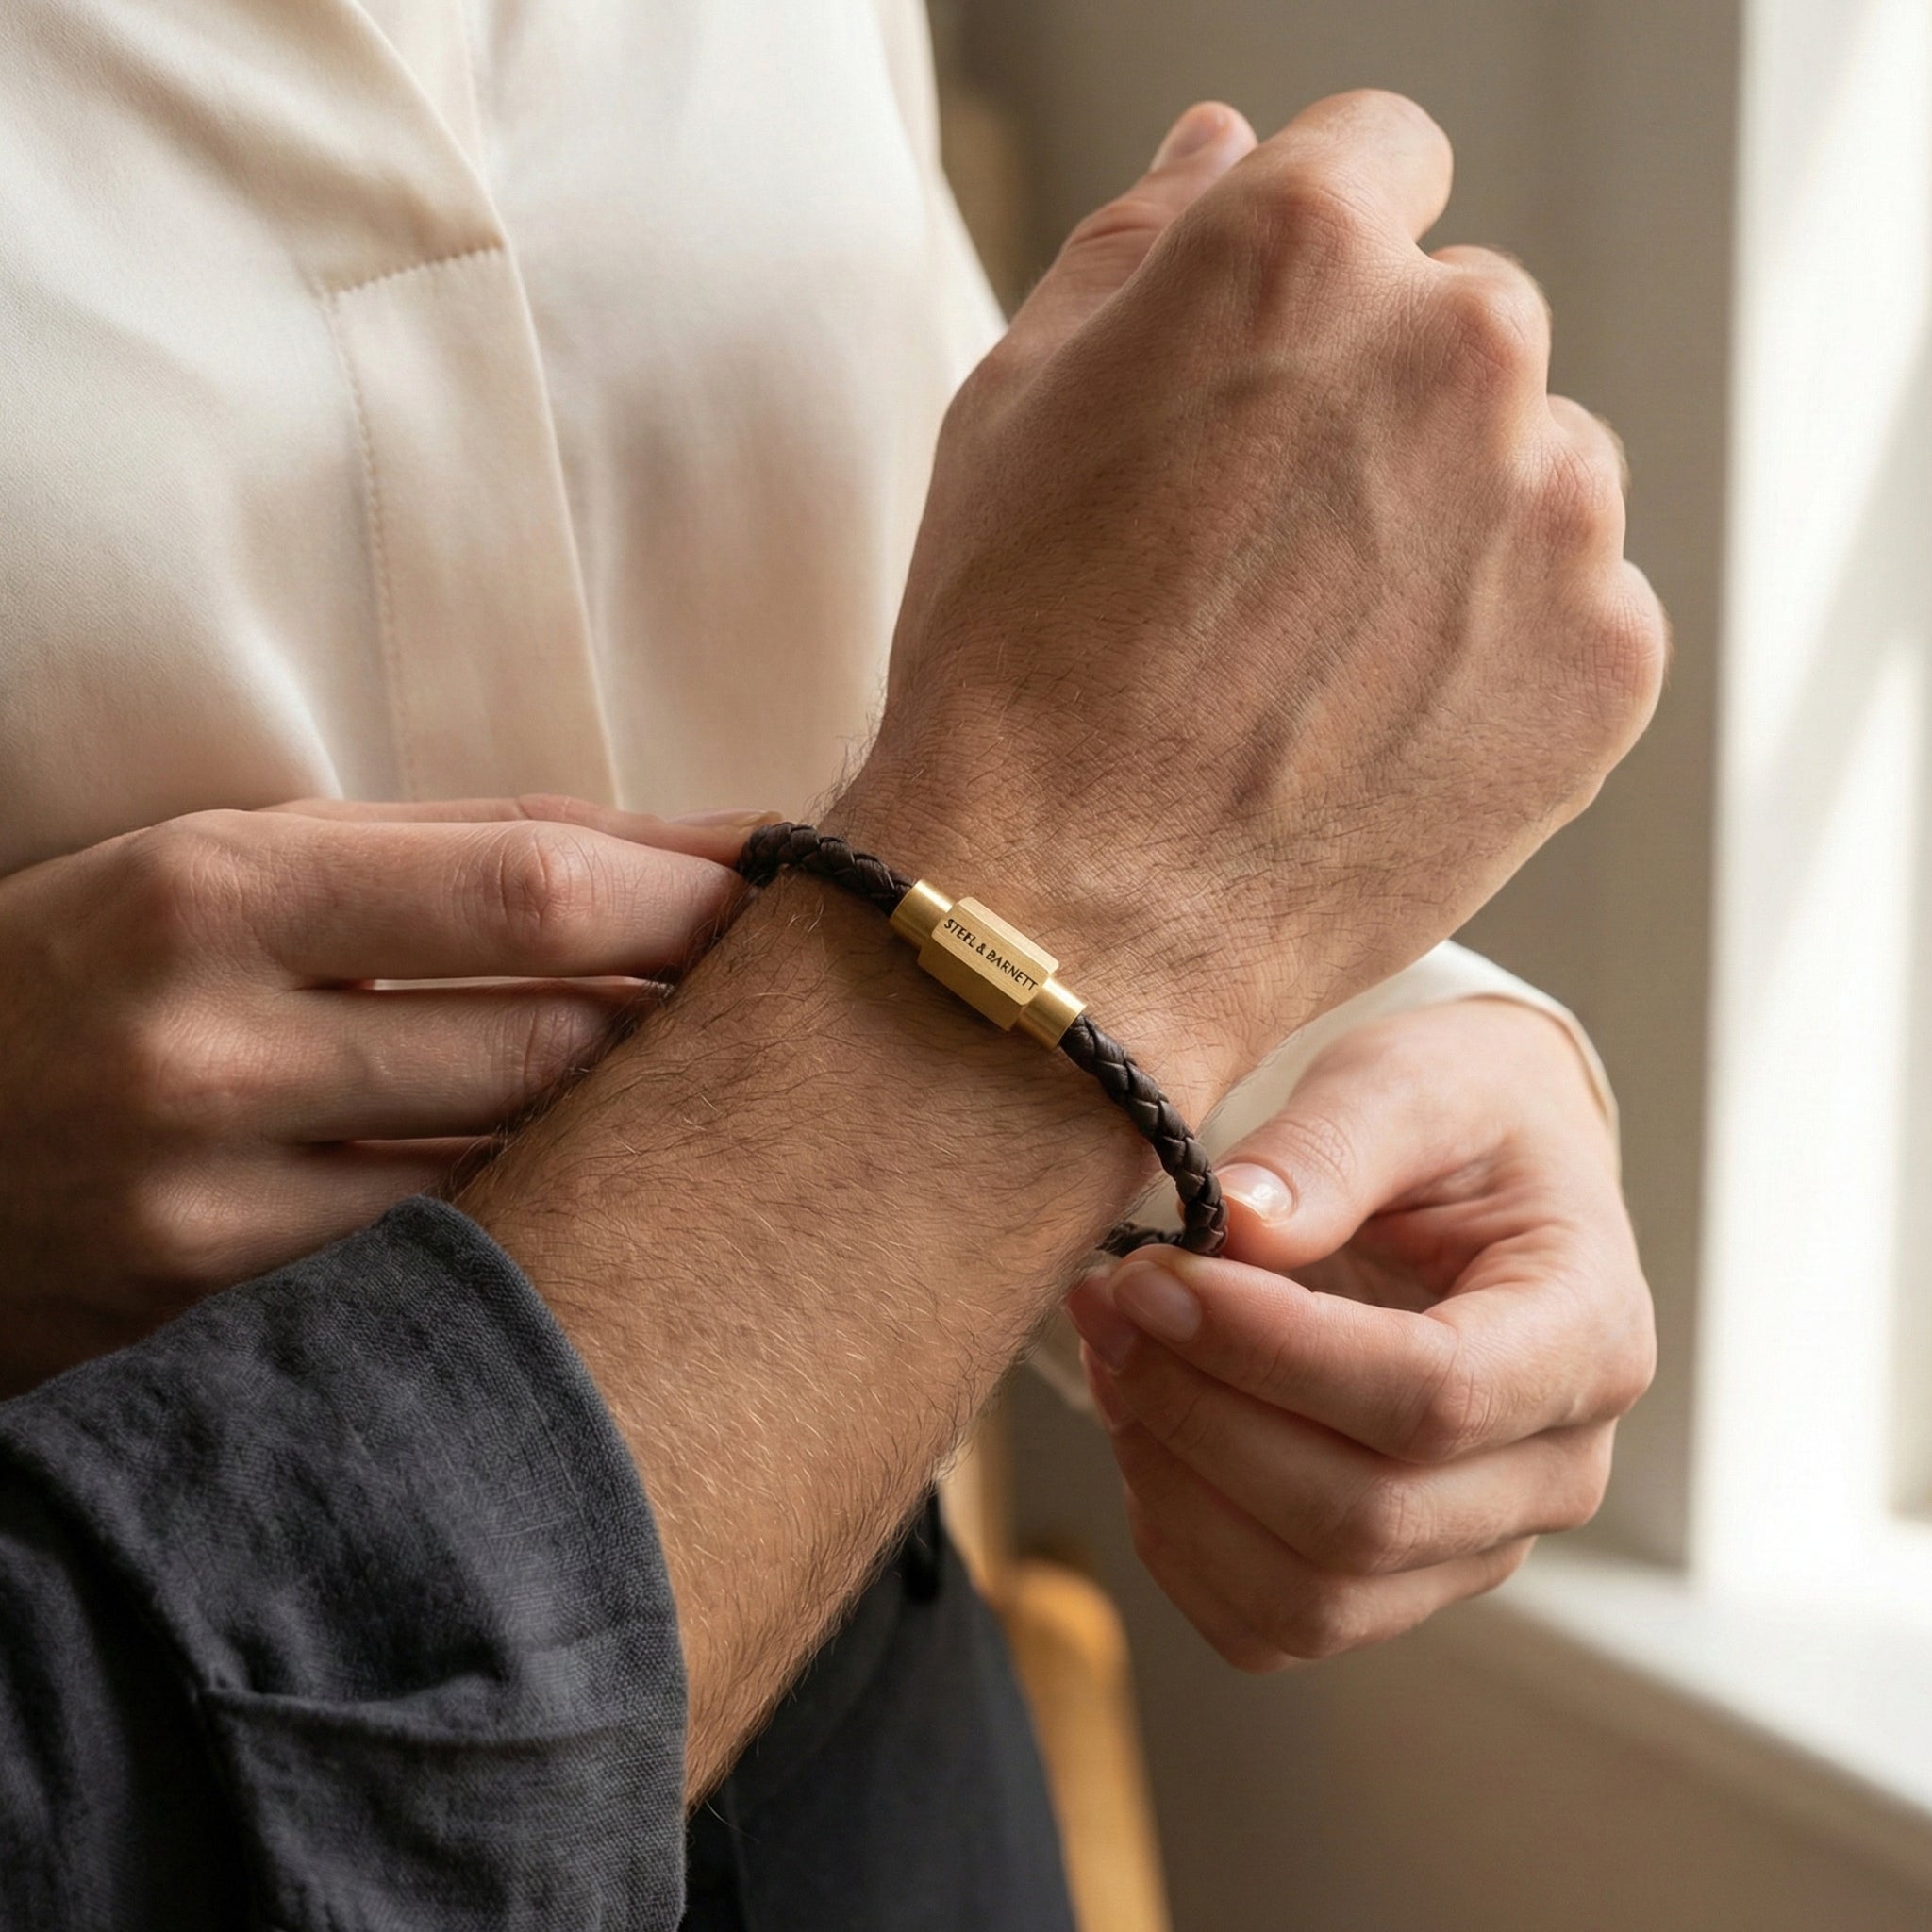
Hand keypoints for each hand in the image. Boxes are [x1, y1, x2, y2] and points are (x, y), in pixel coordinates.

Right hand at [0, 794, 755, 1390]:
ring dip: (637, 1129)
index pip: (529, 894)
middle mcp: (208, 1059)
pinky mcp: (222, 1333)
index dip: (689, 897)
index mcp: (213, 896)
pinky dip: (544, 1220)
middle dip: (694, 1016)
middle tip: (771, 999)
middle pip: (552, 1043)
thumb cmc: (111, 964)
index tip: (785, 895)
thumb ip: (481, 843)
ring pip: (525, 1176)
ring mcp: (209, 1218)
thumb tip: (718, 840)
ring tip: (693, 1090)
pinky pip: (455, 1273)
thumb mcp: (252, 858)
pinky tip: (587, 1191)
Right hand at [844, 94, 1665, 1099]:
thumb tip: (1225, 144)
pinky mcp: (1608, 658)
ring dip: (1455, 529)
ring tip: (1325, 659)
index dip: (1318, 263)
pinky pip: (1576, 606)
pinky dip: (1501, 653)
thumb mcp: (1014, 408)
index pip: (1382, 156)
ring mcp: (1556, 509)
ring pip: (1533, 467)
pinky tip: (1381, 725)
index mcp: (1305, 246)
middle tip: (1274, 551)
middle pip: (1469, 321)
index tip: (1283, 358)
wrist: (1065, 909)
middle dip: (1387, 406)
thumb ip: (1139, 244)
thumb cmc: (1010, 663)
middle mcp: (1463, 345)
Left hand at [1065, 998, 1651, 1665]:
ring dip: (1175, 1484)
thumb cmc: (1456, 1118)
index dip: (1273, 1351)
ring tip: (1112, 1353)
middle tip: (1110, 1298)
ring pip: (1311, 1597)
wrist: (1477, 1170)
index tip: (1157, 1275)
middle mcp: (1553, 1470)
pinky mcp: (1393, 1576)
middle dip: (1201, 1413)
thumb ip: (1329, 1146)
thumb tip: (1233, 1224)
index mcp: (1588, 1336)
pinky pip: (1267, 1625)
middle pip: (1365, 1515)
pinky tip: (1139, 1425)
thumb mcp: (1408, 1084)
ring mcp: (1474, 1543)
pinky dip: (1176, 1541)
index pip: (1435, 1396)